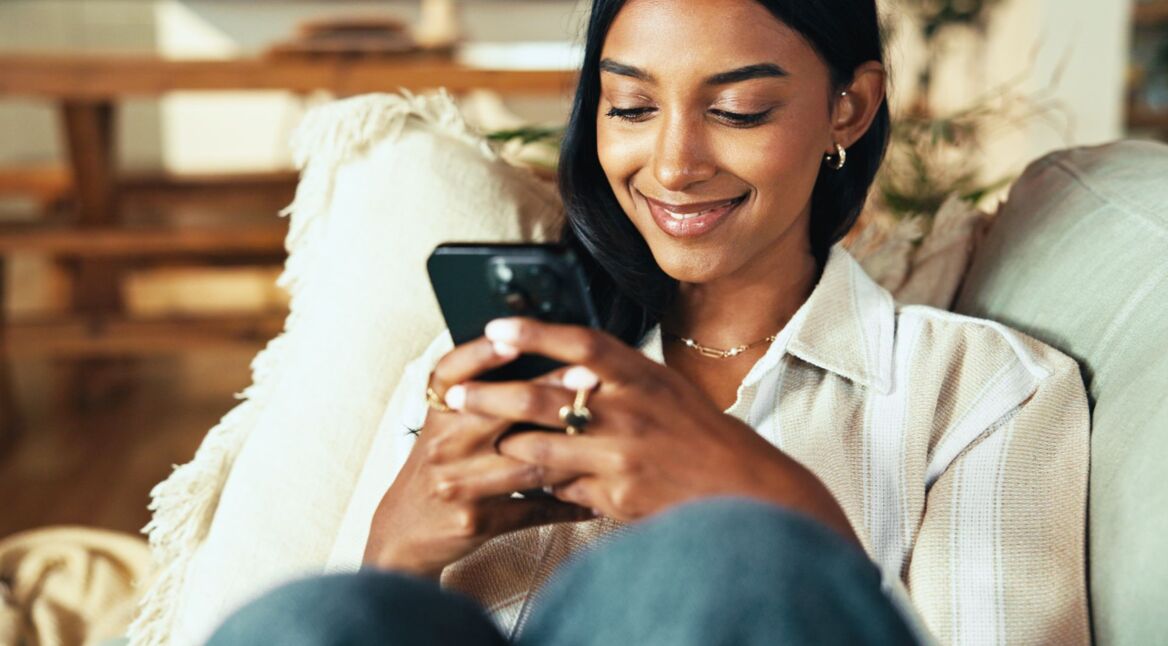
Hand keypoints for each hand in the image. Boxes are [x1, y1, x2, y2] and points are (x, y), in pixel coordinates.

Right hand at [364, 335, 593, 577]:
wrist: (407, 528)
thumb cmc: (441, 466)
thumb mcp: (446, 425)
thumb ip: (481, 396)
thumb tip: (531, 352)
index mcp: (440, 413)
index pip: (452, 373)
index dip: (481, 354)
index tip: (514, 338)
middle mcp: (445, 444)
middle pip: (499, 411)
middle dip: (550, 393)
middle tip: (590, 379)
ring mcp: (459, 483)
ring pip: (525, 463)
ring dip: (571, 454)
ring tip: (609, 439)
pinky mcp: (476, 520)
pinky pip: (532, 510)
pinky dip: (567, 506)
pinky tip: (595, 501)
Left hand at [450, 317, 857, 541]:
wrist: (742, 490)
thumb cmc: (699, 434)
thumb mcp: (663, 388)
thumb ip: (617, 375)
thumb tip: (568, 361)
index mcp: (641, 375)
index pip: (579, 342)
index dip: (534, 332)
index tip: (495, 326)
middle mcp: (628, 410)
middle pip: (542, 397)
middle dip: (491, 396)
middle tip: (456, 394)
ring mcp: (620, 455)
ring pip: (538, 449)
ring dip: (502, 448)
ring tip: (470, 448)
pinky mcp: (615, 495)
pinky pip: (561, 489)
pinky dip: (539, 486)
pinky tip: (515, 488)